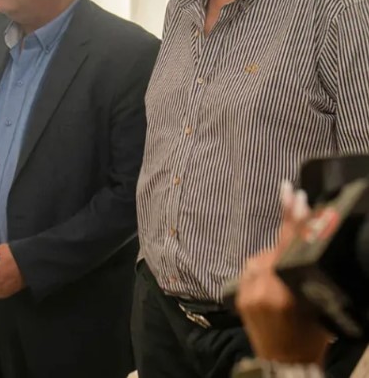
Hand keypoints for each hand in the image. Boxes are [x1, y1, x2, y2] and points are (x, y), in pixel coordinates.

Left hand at [236, 181, 330, 364]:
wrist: (283, 365)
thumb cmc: (309, 338)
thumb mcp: (317, 305)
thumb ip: (305, 274)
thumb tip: (307, 243)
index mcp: (284, 292)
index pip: (290, 248)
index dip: (293, 220)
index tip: (295, 196)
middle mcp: (261, 289)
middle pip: (274, 250)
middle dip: (288, 233)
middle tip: (295, 201)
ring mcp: (246, 292)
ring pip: (262, 258)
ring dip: (275, 256)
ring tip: (288, 272)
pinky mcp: (238, 295)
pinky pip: (252, 271)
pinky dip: (264, 268)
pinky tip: (274, 276)